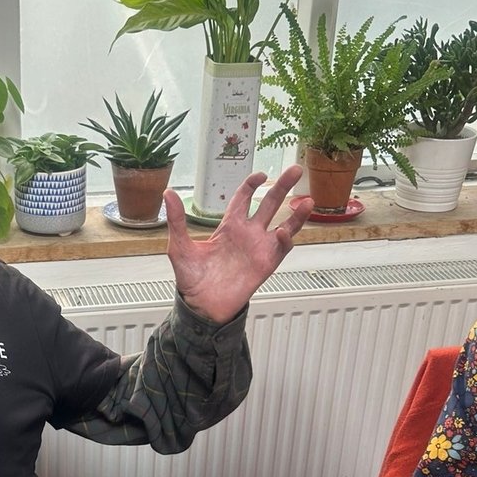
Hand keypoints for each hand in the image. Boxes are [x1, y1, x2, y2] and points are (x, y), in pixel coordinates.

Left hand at [163, 165, 312, 323]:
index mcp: (229, 226)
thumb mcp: (179, 247)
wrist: (201, 306)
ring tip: (308, 201)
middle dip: (283, 187)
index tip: (260, 174)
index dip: (252, 184)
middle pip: (270, 204)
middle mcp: (248, 234)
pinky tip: (283, 231)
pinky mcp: (266, 265)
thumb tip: (168, 192)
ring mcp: (259, 249)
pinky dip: (286, 239)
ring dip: (297, 214)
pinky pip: (282, 249)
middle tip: (296, 170)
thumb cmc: (191, 279)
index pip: (244, 199)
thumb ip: (177, 220)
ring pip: (285, 225)